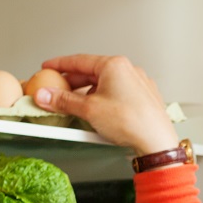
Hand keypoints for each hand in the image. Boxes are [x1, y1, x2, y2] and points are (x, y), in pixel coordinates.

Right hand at [34, 54, 180, 155]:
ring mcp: (138, 85)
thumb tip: (46, 96)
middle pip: (92, 74)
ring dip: (88, 96)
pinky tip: (96, 116)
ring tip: (76, 109)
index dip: (60, 65)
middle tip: (57, 92)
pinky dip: (104, 102)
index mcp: (115, 65)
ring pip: (105, 86)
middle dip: (73, 84)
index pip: (79, 60)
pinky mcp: (144, 99)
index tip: (48, 68)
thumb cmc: (131, 122)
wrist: (156, 142)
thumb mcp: (89, 110)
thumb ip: (63, 101)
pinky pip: (118, 96)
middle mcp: (129, 71)